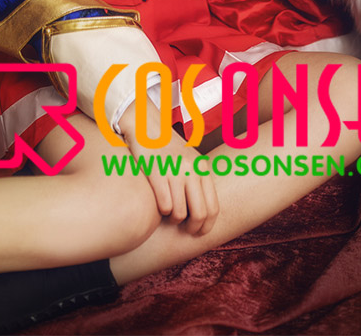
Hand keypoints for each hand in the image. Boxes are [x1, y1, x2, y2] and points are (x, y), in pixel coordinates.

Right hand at [118, 99, 219, 235]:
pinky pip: (164, 205)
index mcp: (202, 168)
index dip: (207, 226)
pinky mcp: (157, 171)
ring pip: (179, 213)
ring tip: (169, 214)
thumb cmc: (167, 148)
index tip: (200, 233)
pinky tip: (159, 205)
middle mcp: (192, 169)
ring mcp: (174, 170)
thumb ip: (198, 181)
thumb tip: (205, 214)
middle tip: (185, 230)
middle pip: (199, 214)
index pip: (213, 207)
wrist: (147, 126)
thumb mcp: (189, 161)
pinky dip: (162, 211)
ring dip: (173, 220)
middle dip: (193, 228)